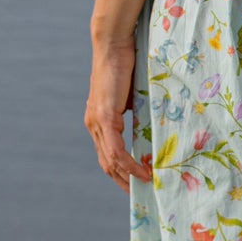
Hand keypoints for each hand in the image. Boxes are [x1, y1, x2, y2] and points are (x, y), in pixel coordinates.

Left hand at [85, 38, 151, 192]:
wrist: (113, 45)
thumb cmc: (124, 65)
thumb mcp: (131, 95)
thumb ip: (134, 111)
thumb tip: (148, 123)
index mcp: (98, 121)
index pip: (106, 154)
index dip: (119, 172)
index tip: (135, 184)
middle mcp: (94, 125)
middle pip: (106, 163)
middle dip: (122, 181)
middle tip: (139, 195)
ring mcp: (97, 122)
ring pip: (110, 160)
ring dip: (127, 176)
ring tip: (145, 186)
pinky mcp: (105, 117)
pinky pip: (116, 150)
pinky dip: (128, 164)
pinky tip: (141, 172)